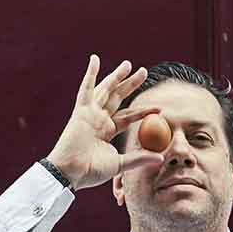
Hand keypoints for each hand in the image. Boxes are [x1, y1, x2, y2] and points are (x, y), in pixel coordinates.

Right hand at [46, 54, 166, 190]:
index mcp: (107, 131)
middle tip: (144, 71)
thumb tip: (161, 158)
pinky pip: (86, 89)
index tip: (159, 108)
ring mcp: (90, 114)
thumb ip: (139, 158)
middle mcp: (99, 120)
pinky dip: (90, 74)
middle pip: (118, 97)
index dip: (143, 111)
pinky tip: (95, 59)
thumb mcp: (120, 164)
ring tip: (129, 64)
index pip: (128, 117)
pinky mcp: (81, 111)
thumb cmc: (91, 171)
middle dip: (131, 84)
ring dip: (117, 76)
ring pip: (106, 90)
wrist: (71, 172)